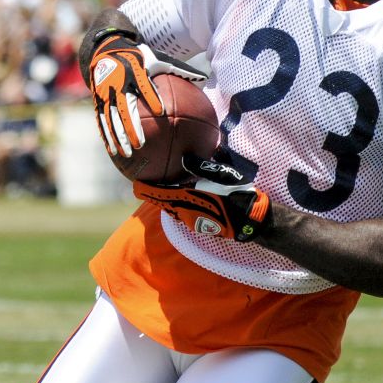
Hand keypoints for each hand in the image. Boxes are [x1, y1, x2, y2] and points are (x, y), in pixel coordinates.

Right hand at [88, 30, 205, 156]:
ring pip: (112, 118)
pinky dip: (107, 135)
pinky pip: (102, 120)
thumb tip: (203, 78)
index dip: (152, 97)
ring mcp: (107, 93)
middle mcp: (119, 83)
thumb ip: (179, 69)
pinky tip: (113, 151)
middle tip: (140, 144)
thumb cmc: (139, 58)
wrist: (106, 51)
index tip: (160, 111)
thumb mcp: (158, 58)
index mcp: (136, 72)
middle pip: (125, 108)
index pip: (144, 86)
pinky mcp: (99, 100)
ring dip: (118, 136)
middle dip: (131, 126)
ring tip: (127, 153)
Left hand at [134, 156, 272, 241]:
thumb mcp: (220, 174)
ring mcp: (190, 220)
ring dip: (163, 200)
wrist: (249, 218)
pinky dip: (175, 204)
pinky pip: (181, 213)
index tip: (134, 182)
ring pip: (170, 209)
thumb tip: (185, 158)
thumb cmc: (235, 193)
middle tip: (142, 184)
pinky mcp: (198, 225)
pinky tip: (180, 198)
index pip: (156, 194)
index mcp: (185, 197)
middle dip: (151, 194)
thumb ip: (201, 166)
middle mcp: (184, 211)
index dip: (143, 189)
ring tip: (157, 191)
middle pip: (160, 203)